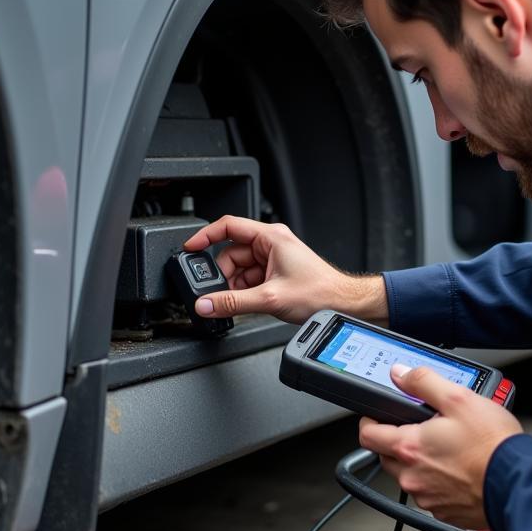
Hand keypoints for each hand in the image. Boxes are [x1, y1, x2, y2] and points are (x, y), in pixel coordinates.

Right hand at [182, 215, 387, 324]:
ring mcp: (273, 258)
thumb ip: (233, 303)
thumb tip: (206, 304)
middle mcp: (271, 243)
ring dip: (235, 287)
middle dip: (224, 276)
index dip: (205, 236)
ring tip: (243, 303)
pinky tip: (250, 304)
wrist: (342, 304)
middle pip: (231, 254)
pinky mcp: (275, 273)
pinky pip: (249, 279)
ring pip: (239, 270)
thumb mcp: (270, 298)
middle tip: (220, 295)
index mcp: (270, 237)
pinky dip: (245, 292)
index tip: (190, 248)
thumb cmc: (320, 292)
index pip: (228, 226)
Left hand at [358, 363, 522, 527]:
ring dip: (420, 463)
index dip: (370, 421)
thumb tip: (400, 374)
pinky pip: (430, 494)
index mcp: (409, 447)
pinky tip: (459, 470)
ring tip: (448, 449)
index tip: (378, 416)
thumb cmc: (493, 446)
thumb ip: (423, 382)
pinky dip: (438, 482)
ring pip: (409, 477)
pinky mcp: (444, 513)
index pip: (368, 435)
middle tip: (422, 429)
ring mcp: (427, 498)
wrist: (518, 484)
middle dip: (398, 441)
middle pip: (387, 456)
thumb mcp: (458, 398)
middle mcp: (412, 477)